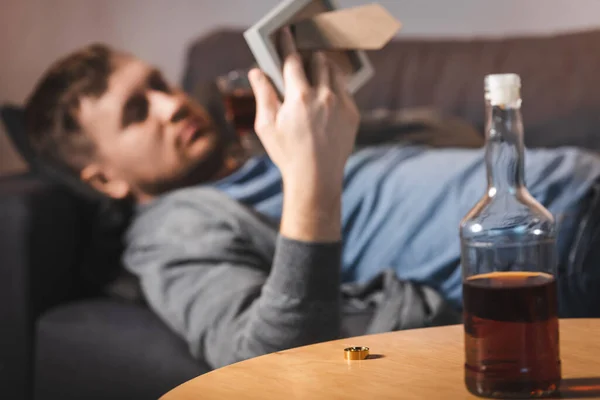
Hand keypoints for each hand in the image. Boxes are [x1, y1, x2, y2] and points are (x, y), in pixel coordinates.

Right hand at [248, 28, 359, 188]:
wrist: (316, 178)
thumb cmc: (287, 153)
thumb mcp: (266, 125)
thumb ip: (263, 94)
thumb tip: (256, 72)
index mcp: (299, 97)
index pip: (292, 60)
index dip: (287, 44)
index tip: (286, 33)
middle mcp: (323, 96)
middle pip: (318, 61)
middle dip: (309, 56)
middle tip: (303, 56)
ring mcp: (341, 105)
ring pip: (334, 73)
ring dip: (325, 68)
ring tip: (317, 72)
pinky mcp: (352, 115)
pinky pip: (345, 91)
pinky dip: (335, 88)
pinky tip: (328, 95)